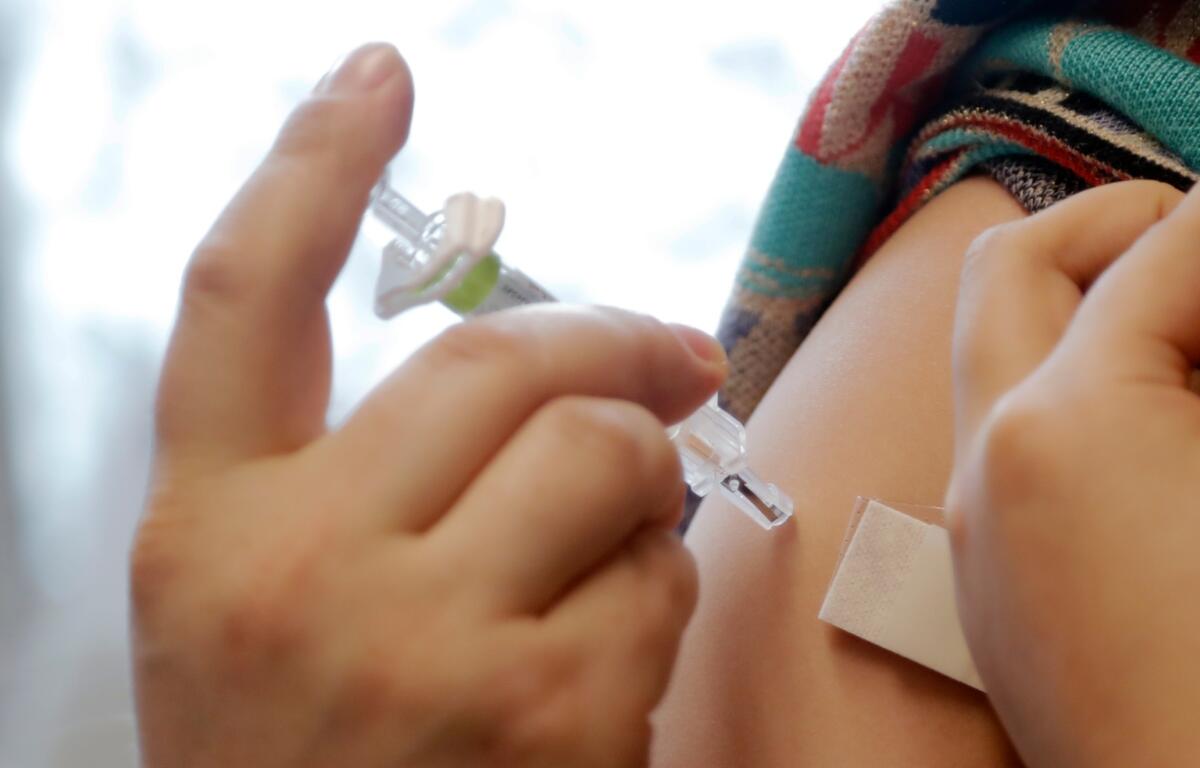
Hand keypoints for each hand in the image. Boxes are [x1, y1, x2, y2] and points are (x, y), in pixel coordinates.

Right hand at [132, 43, 725, 767]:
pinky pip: (658, 580)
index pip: (242, 298)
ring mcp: (420, 645)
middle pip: (497, 358)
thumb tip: (544, 368)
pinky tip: (613, 652)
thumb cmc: (309, 762)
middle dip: (613, 340)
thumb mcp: (272, 608)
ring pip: (603, 452)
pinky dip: (662, 591)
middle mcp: (295, 567)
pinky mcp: (542, 718)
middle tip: (677, 356)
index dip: (310, 167)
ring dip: (644, 476)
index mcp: (207, 529)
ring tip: (618, 542)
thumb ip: (362, 478)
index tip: (377, 82)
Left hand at [947, 180, 1199, 765]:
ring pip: (1000, 351)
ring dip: (1093, 307)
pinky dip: (1080, 390)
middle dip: (1124, 228)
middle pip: (1016, 268)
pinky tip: (1170, 423)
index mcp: (1065, 425)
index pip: (1161, 254)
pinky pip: (1012, 434)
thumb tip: (1197, 274)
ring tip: (1194, 335)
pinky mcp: (993, 573)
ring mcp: (979, 520)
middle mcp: (989, 460)